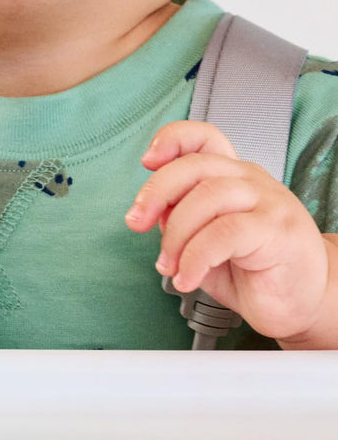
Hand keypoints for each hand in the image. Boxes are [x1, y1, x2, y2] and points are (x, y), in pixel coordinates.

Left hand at [126, 119, 331, 343]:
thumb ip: (180, 220)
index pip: (203, 136)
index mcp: (232, 175)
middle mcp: (250, 180)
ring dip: (176, 235)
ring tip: (169, 265)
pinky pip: (223, 234)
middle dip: (155, 193)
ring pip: (206, 198)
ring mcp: (268, 201)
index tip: (147, 160)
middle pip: (194, 166)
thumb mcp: (204, 241)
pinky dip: (195, 258)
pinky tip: (188, 277)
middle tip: (136, 222)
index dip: (172, 139)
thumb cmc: (254, 271)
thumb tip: (154, 211)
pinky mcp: (277, 230)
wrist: (304, 303)